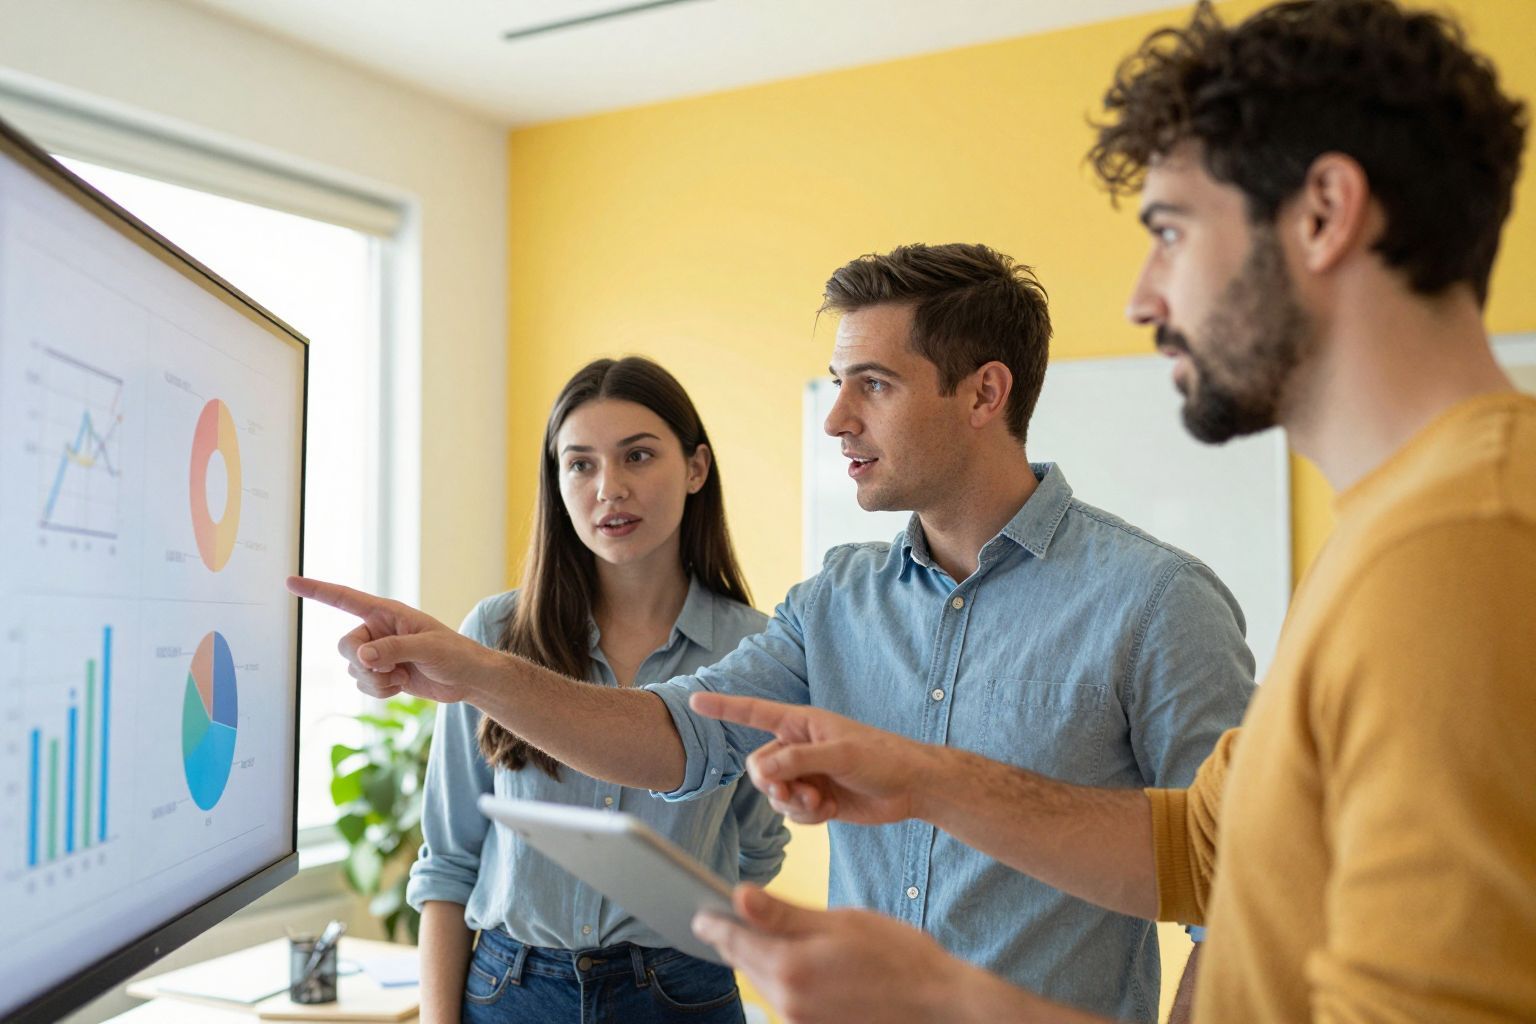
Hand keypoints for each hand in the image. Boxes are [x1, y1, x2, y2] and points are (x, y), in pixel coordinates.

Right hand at [287, 576, 495, 703]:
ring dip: (376, 680)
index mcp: (387, 613)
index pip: (345, 599)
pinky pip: (362, 685)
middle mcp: (378, 630)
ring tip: (403, 675)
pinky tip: (402, 685)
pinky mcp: (382, 674)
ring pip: (353, 670)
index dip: (317, 590)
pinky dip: (380, 691)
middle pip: (344, 646)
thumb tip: (362, 657)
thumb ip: (394, 649)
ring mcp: (379, 653)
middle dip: (362, 662)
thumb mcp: (428, 647)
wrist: (467, 680)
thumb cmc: (455, 654)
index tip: (290, 581)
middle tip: (391, 667)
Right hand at [687, 692, 929, 825]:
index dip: (724, 707)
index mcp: (801, 723)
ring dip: (792, 803)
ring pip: (773, 794)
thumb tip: (761, 771)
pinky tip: (829, 812)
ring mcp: (806, 774)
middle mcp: (798, 747)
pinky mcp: (815, 798)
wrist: (910, 787)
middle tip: (795, 790)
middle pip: (759, 767)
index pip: (754, 712)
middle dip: (772, 784)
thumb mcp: (840, 754)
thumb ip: (798, 760)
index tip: (695, 702)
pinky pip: (791, 812)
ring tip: (820, 802)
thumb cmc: (881, 758)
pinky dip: (805, 816)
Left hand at [692, 886, 956, 1023]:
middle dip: (738, 939)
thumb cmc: (899, 956)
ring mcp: (802, 1022)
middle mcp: (788, 1002)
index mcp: (790, 967)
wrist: (940, 1005)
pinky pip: (788, 1001)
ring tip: (768, 934)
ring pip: (766, 983)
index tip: (698, 913)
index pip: (733, 942)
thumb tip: (738, 897)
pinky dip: (785, 979)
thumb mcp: (840, 921)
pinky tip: (802, 963)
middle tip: (728, 916)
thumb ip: (784, 914)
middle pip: (746, 964)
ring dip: (763, 960)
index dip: (712, 924)